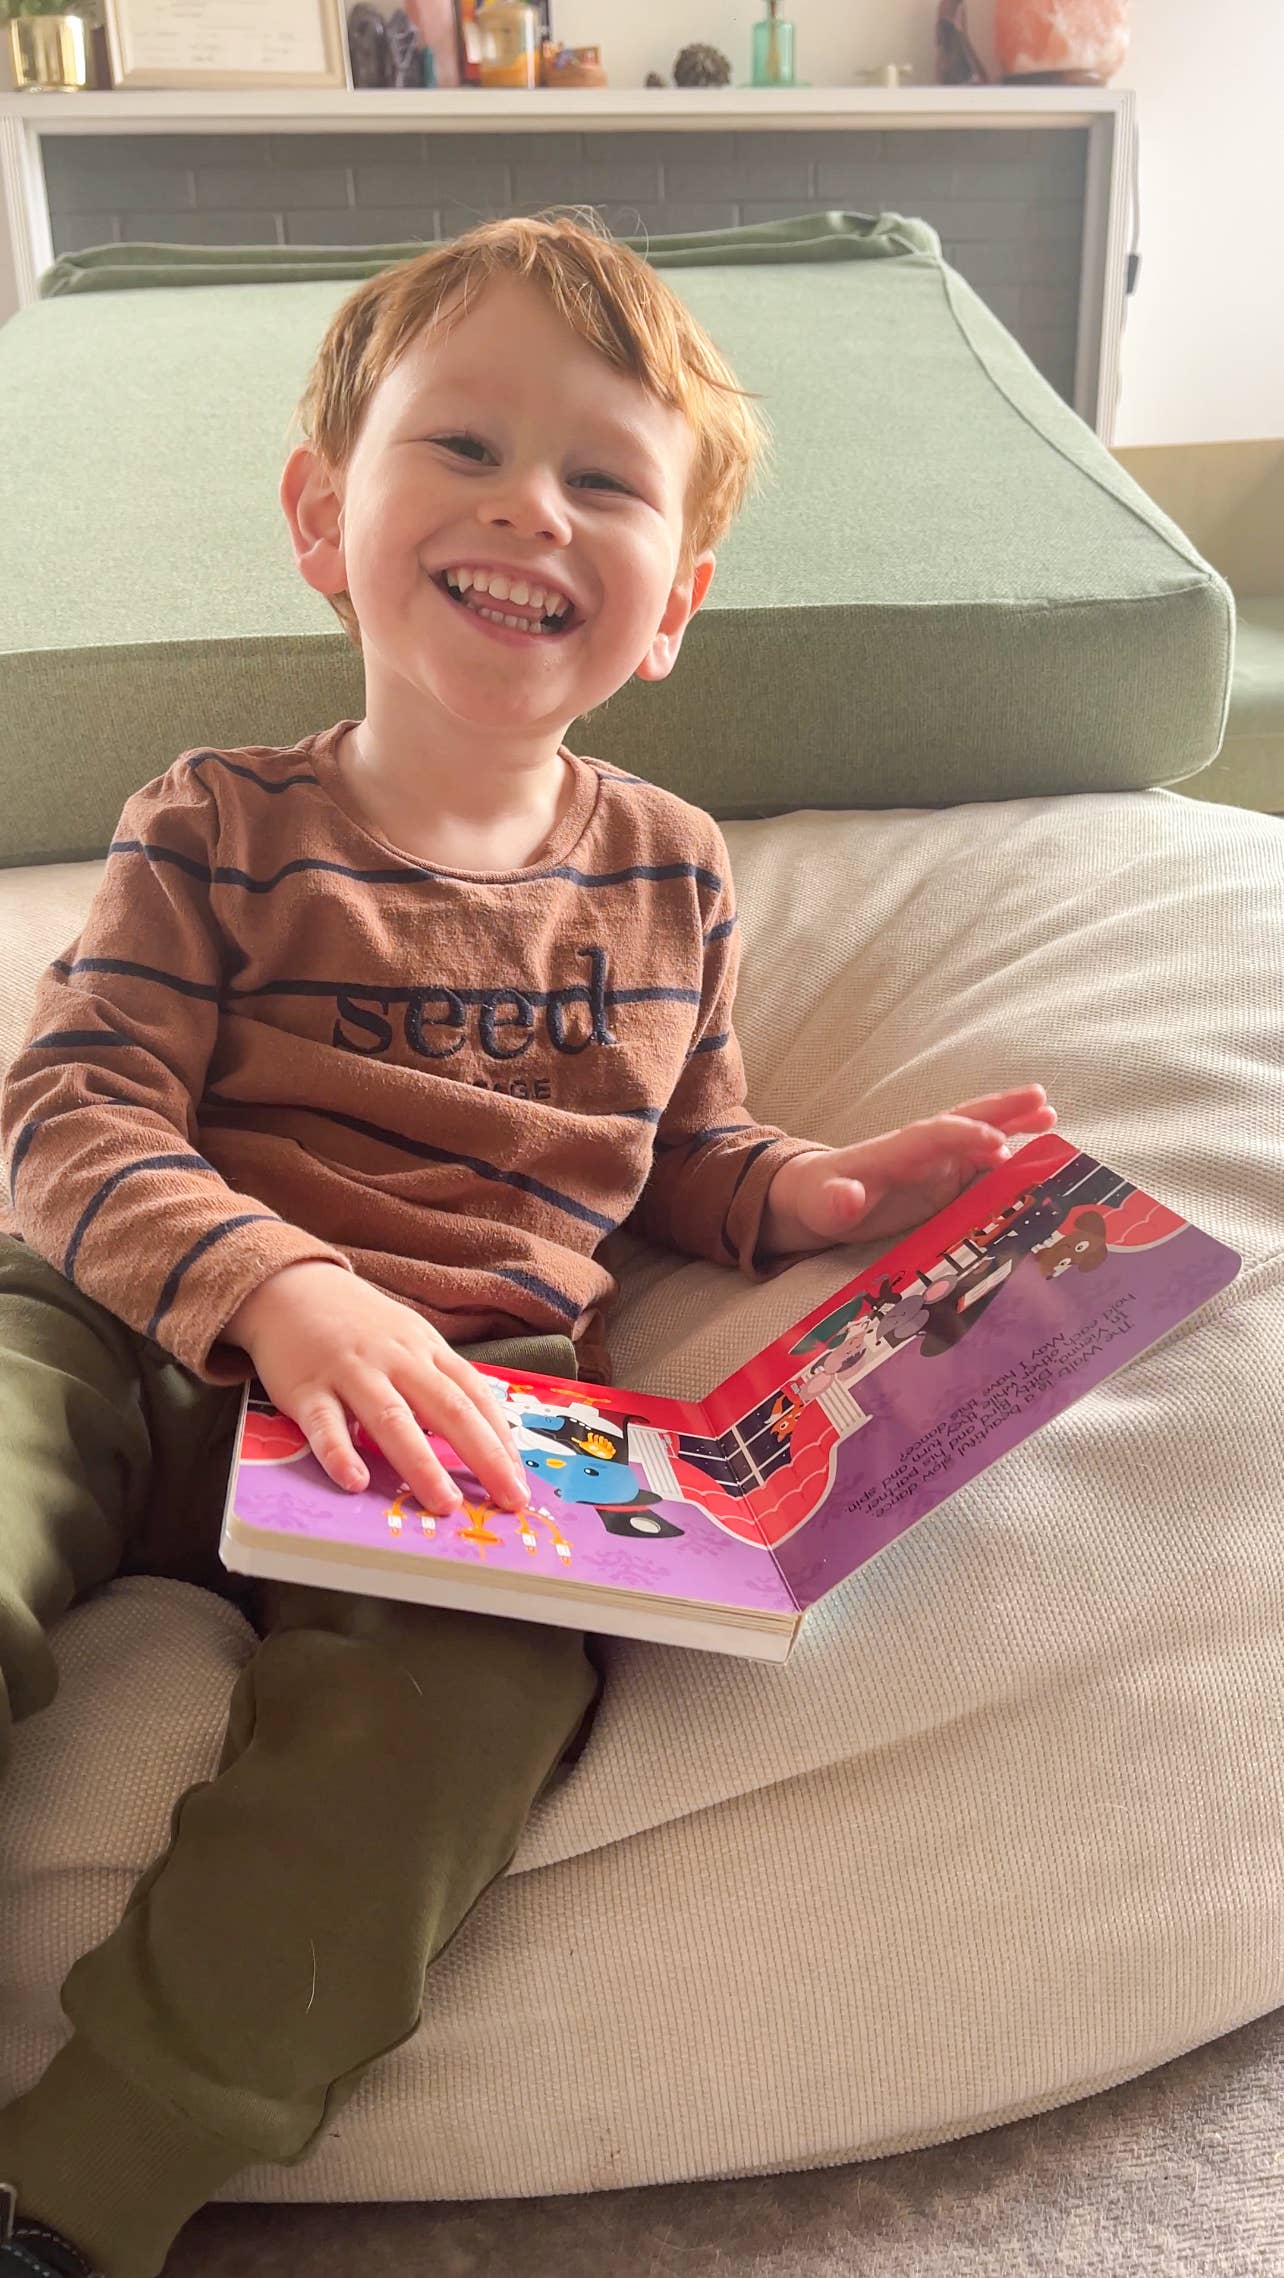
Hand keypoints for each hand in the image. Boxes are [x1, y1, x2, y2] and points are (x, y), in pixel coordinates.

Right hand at [224, 1262, 528, 1514]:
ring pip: (392, 1419)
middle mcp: (396, 1360)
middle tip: (508, 1500)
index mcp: (427, 1351)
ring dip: (421, 1463)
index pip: (474, 1396)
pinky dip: (339, 1453)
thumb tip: (481, 1439)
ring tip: (446, 1504)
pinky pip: (324, 1425)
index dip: (501, 1440)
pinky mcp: (305, 1389)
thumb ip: (439, 1383)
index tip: (519, 1482)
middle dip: (483, 1456)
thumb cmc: (361, 1327)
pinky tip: (355, 1482)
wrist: (291, 1287)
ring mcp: (351, 1373)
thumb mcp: (410, 1342)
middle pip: (447, 1408)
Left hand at [761, 1086, 1057, 1253]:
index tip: (999, 1145)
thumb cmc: (817, 1198)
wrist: (815, 1199)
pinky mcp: (943, 1184)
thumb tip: (847, 1198)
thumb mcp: (819, 1204)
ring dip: (1014, 1128)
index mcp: (896, 1151)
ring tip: (1051, 1117)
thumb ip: (834, 1201)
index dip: (965, 1138)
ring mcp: (936, 1166)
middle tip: (1042, 1099)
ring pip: (981, 1141)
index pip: (936, 1136)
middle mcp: (922, 1152)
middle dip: (1002, 1111)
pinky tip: (1036, 1165)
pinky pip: (981, 1170)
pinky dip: (1010, 1164)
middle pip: (966, 1122)